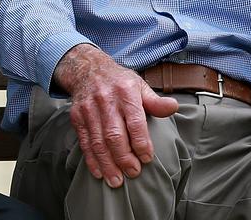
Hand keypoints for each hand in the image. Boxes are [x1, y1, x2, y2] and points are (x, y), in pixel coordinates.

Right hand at [54, 44, 179, 187]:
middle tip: (133, 173)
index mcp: (125, 92)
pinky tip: (98, 172)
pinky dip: (91, 159)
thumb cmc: (119, 82)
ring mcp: (89, 109)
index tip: (146, 159)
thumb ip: (155, 101)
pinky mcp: (77, 117)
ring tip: (116, 181)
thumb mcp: (139, 85)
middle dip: (124, 158)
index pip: (134, 122)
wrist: (87, 69)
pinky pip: (84, 142)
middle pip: (114, 135)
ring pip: (98, 142)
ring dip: (107, 164)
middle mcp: (105, 100)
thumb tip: (173, 107)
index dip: (141, 143)